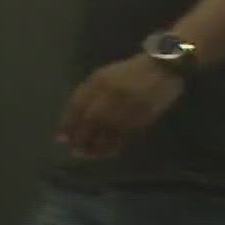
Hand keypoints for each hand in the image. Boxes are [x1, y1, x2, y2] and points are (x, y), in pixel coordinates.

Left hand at [56, 55, 185, 159]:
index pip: (77, 105)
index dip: (68, 124)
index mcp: (99, 81)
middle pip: (91, 121)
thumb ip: (91, 92)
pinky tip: (109, 151)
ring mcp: (128, 105)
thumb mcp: (106, 75)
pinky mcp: (144, 116)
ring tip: (91, 155)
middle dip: (81, 138)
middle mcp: (111, 93)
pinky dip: (115, 145)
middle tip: (76, 151)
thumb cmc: (131, 72)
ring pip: (108, 130)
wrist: (163, 68)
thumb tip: (77, 117)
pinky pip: (126, 134)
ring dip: (97, 146)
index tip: (61, 139)